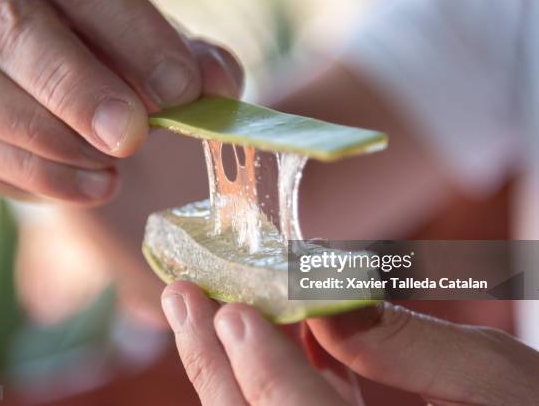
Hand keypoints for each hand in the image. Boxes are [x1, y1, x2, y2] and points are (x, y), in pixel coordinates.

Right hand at [0, 0, 241, 203]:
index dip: (136, 41)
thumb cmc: (119, 57)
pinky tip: (87, 187)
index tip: (180, 92)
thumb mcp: (165, 52)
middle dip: (77, 91)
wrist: (61, 76)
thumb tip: (213, 89)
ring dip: (47, 143)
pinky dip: (32, 177)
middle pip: (15, 32)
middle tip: (128, 138)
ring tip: (111, 176)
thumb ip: (195, 64)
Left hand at [161, 281, 538, 404]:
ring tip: (198, 308)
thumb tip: (323, 299)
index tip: (235, 313)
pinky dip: (269, 371)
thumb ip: (408, 346)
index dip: (269, 373)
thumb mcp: (497, 381)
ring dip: (229, 365)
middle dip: (218, 366)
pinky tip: (255, 326)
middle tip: (183, 299)